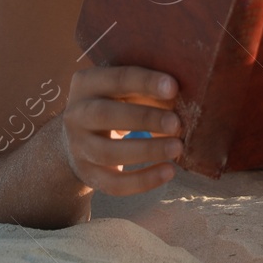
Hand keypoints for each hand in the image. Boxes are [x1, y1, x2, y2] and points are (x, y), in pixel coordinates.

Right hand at [60, 65, 182, 195]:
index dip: (146, 82)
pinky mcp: (88, 174)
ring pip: (108, 152)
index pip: (117, 78)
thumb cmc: (116, 104)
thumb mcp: (124, 89)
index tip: (174, 87)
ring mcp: (78, 146)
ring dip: (146, 150)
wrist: (81, 138)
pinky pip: (114, 183)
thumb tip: (186, 97)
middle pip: (105, 115)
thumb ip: (148, 89)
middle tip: (176, 123)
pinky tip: (169, 171)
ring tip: (177, 148)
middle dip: (144, 118)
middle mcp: (76, 114)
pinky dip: (143, 180)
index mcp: (87, 83)